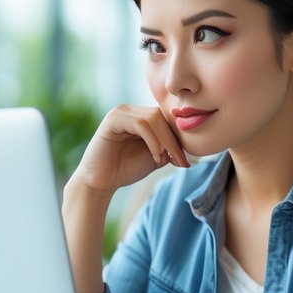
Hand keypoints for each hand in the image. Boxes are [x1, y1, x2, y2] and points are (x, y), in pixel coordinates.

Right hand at [69, 105, 190, 196]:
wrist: (101, 182)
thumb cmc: (126, 169)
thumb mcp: (155, 157)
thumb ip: (170, 147)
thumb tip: (191, 144)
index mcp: (141, 116)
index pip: (166, 120)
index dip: (178, 139)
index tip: (186, 162)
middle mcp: (131, 110)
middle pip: (162, 117)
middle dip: (174, 141)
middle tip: (181, 162)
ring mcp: (121, 112)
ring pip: (153, 119)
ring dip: (164, 141)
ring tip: (166, 160)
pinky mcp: (113, 118)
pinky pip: (140, 124)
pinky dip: (153, 141)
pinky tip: (156, 156)